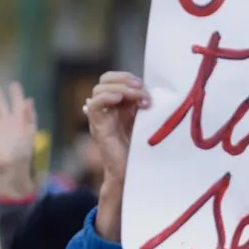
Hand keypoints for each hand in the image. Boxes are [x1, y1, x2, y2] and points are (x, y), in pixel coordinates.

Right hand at [85, 71, 151, 189]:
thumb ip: (144, 104)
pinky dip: (107, 97)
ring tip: (138, 97)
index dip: (127, 77)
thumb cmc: (142, 147)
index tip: (144, 85)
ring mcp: (101, 117)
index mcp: (119, 104)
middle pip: (105, 80)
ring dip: (121, 88)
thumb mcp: (146, 119)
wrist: (134, 171)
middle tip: (142, 88)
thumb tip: (153, 88)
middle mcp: (107, 108)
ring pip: (99, 89)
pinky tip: (120, 99)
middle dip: (124, 79)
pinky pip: (95, 105)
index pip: (114, 78)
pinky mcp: (98, 127)